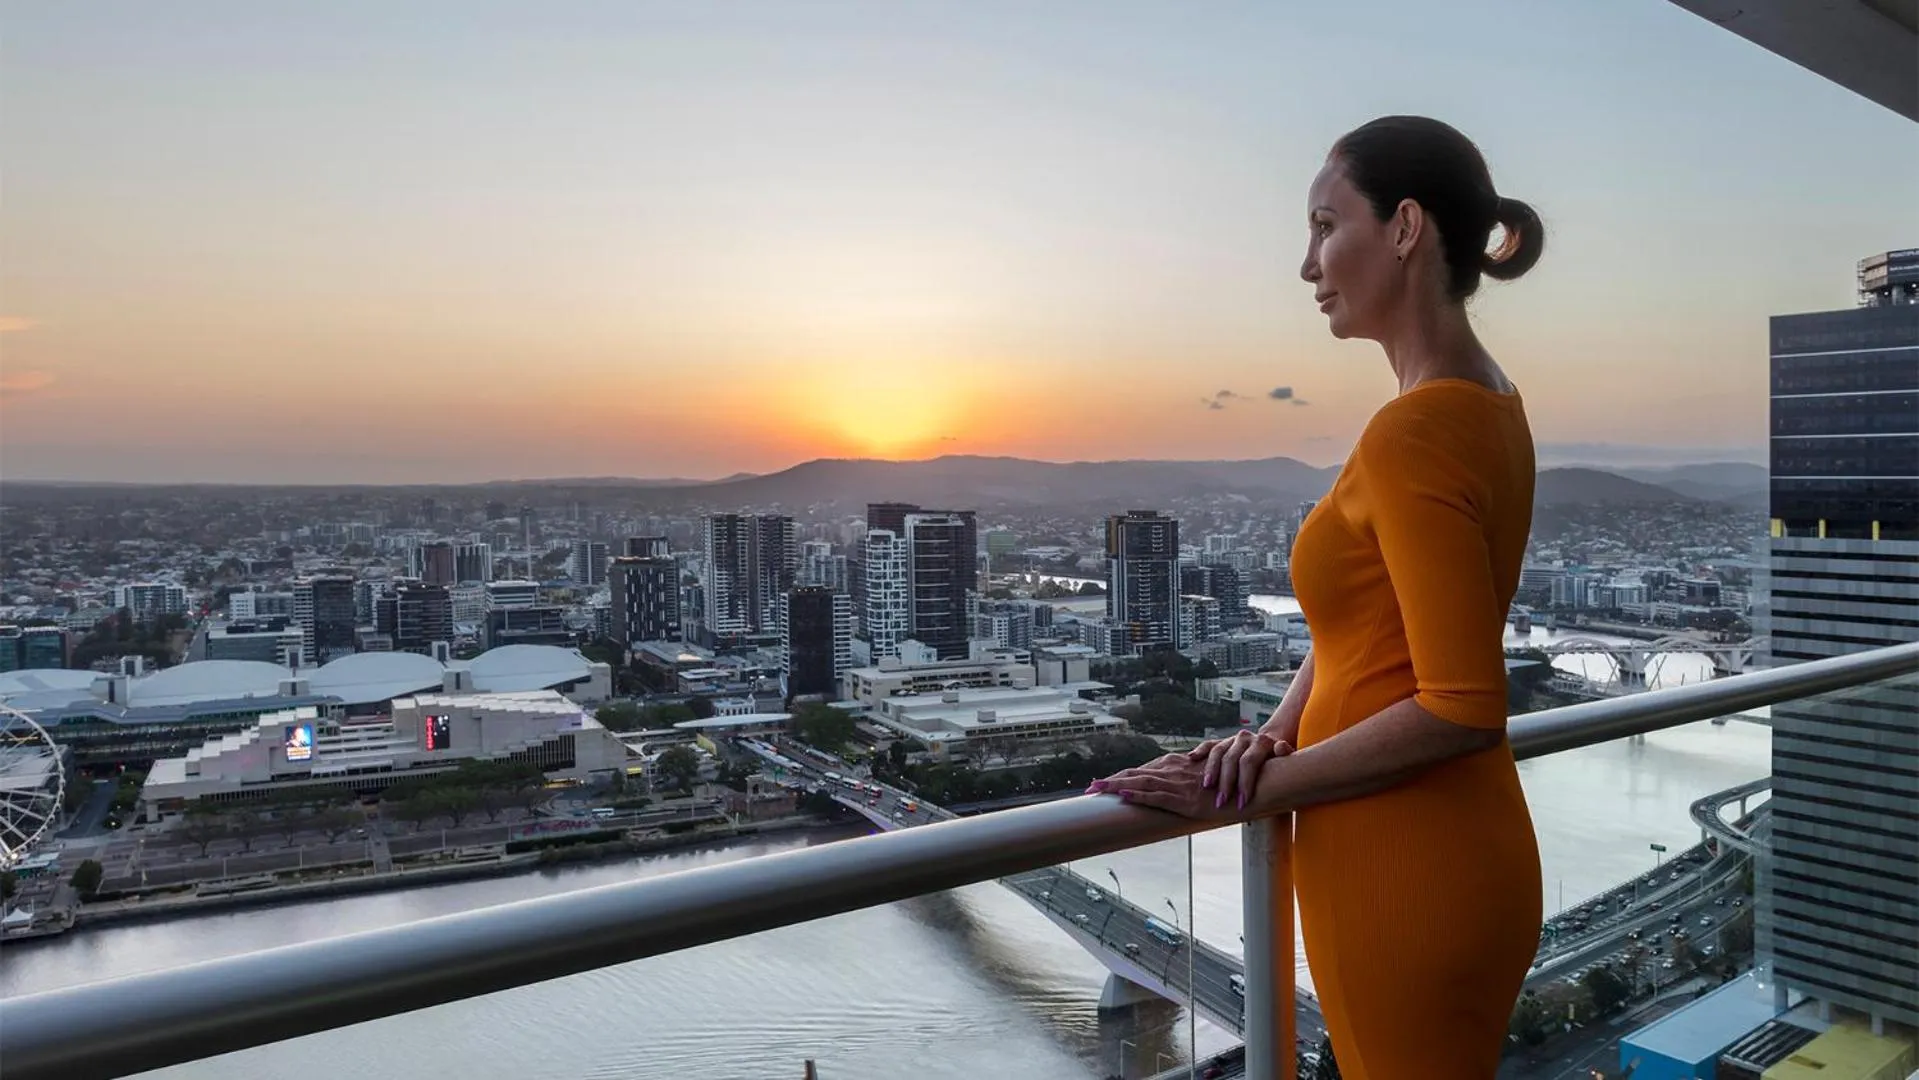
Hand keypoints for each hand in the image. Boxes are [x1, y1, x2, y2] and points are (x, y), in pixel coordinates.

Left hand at [1086, 753, 1238, 821]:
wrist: (1254, 783)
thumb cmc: (1233, 783)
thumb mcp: (1206, 780)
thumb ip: (1190, 782)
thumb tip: (1178, 791)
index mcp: (1178, 767)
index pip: (1143, 771)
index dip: (1122, 777)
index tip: (1103, 783)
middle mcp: (1175, 772)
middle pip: (1136, 774)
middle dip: (1112, 782)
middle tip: (1090, 788)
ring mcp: (1179, 786)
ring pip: (1141, 783)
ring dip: (1117, 786)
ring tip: (1096, 789)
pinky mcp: (1186, 801)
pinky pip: (1158, 797)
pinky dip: (1139, 795)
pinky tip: (1124, 795)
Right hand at [1185, 729, 1293, 809]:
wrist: (1270, 748)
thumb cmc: (1279, 762)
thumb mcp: (1287, 760)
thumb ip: (1285, 753)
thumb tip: (1280, 746)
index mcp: (1262, 742)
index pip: (1250, 762)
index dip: (1245, 783)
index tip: (1243, 803)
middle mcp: (1246, 738)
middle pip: (1231, 759)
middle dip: (1226, 782)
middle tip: (1221, 801)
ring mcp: (1232, 739)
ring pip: (1217, 752)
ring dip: (1211, 770)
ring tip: (1207, 787)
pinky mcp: (1222, 742)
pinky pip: (1208, 745)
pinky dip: (1200, 751)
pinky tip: (1192, 758)